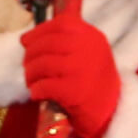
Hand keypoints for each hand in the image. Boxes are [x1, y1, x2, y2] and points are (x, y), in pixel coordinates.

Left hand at [21, 13, 121, 137]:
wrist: (111, 112)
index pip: (60, 24)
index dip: (38, 32)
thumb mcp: (86, 53)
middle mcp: (90, 49)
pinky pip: (44, 85)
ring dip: (30, 74)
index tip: (25, 41)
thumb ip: (63, 40)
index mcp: (92, 37)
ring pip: (43, 64)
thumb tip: (25, 38)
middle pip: (48, 44)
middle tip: (28, 67)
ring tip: (32, 82)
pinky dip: (36, 90)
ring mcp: (83, 69)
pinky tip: (37, 94)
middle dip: (30, 56)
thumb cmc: (92, 81)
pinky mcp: (76, 91)